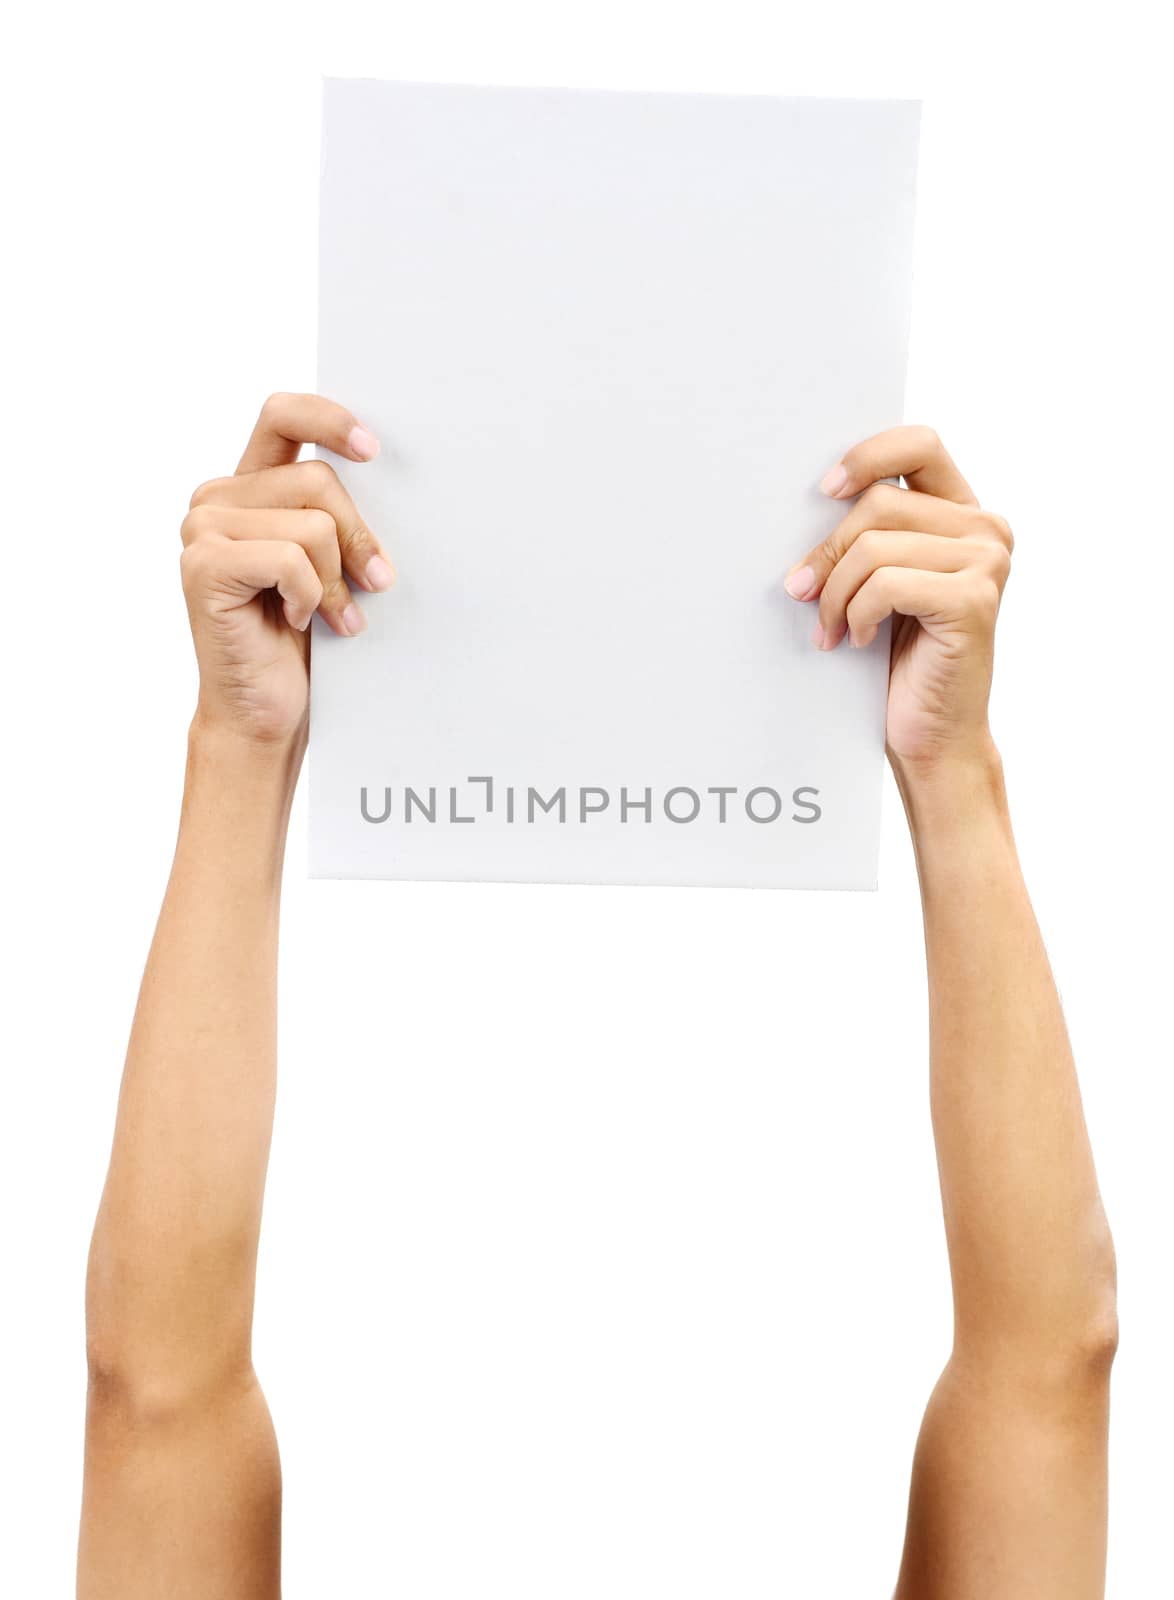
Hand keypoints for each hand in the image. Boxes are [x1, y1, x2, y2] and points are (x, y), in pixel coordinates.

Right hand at [180, 393, 393, 745]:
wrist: (266, 710)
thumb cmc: (301, 640)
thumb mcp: (330, 564)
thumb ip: (336, 515)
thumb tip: (388, 475)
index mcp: (248, 487)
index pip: (283, 415)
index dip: (330, 419)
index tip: (373, 449)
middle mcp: (217, 499)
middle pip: (317, 478)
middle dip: (357, 537)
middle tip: (374, 584)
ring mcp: (202, 530)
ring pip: (311, 524)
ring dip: (336, 579)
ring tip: (333, 616)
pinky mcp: (204, 565)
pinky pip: (291, 560)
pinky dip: (309, 596)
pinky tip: (296, 621)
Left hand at [784, 427, 1011, 771]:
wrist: (931, 734)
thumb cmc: (898, 659)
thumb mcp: (877, 582)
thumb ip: (867, 534)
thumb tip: (811, 502)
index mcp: (963, 513)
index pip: (920, 443)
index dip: (866, 456)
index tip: (824, 490)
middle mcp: (986, 530)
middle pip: (879, 502)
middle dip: (828, 553)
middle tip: (802, 593)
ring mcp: (987, 563)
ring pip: (875, 547)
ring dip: (836, 594)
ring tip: (832, 628)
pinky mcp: (973, 600)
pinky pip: (885, 585)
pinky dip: (856, 615)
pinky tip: (859, 640)